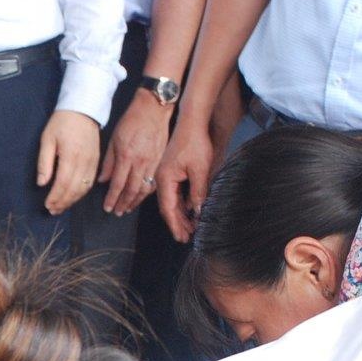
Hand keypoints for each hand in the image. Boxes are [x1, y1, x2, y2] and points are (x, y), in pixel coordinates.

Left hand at [37, 110, 101, 215]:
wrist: (83, 109)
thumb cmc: (61, 123)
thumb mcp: (47, 140)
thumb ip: (44, 163)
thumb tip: (42, 183)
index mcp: (71, 155)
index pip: (63, 183)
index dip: (55, 197)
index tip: (47, 205)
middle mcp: (84, 161)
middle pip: (74, 189)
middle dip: (62, 202)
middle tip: (52, 210)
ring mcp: (93, 162)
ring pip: (84, 188)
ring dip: (72, 200)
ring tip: (60, 207)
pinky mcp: (97, 161)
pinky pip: (90, 182)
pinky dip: (82, 193)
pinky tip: (73, 197)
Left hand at [99, 98, 170, 215]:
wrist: (154, 108)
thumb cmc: (132, 121)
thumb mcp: (114, 139)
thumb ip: (108, 162)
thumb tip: (102, 180)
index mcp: (126, 156)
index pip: (118, 184)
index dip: (112, 198)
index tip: (108, 207)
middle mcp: (141, 162)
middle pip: (131, 190)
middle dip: (123, 204)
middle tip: (117, 212)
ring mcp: (153, 162)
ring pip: (144, 188)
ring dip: (135, 201)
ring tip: (128, 209)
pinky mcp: (161, 160)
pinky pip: (154, 181)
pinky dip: (147, 192)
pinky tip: (141, 197)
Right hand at [156, 120, 215, 241]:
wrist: (191, 122)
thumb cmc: (194, 143)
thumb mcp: (200, 169)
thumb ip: (198, 192)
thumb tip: (198, 212)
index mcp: (165, 180)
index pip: (168, 208)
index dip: (175, 225)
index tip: (181, 237)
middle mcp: (162, 180)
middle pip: (168, 207)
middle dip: (177, 223)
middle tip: (186, 238)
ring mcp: (166, 176)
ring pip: (172, 201)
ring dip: (181, 215)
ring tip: (190, 228)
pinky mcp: (172, 171)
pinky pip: (175, 192)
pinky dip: (182, 204)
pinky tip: (190, 211)